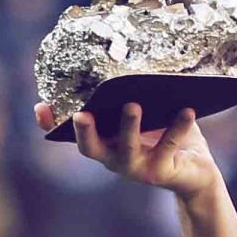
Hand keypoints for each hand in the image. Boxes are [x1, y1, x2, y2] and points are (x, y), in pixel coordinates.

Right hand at [34, 101, 220, 200]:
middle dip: (84, 131)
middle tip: (81, 114)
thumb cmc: (165, 138)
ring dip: (128, 127)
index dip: (52, 124)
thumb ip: (134, 97)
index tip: (41, 107)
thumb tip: (134, 62)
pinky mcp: (160, 172)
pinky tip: (187, 110)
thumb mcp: (148, 116)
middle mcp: (113, 158)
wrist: (196, 173)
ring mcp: (136, 168)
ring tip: (132, 105)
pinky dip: (177, 127)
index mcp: (104, 142)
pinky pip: (169, 145)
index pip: (70, 135)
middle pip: (90, 147)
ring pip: (127, 148)